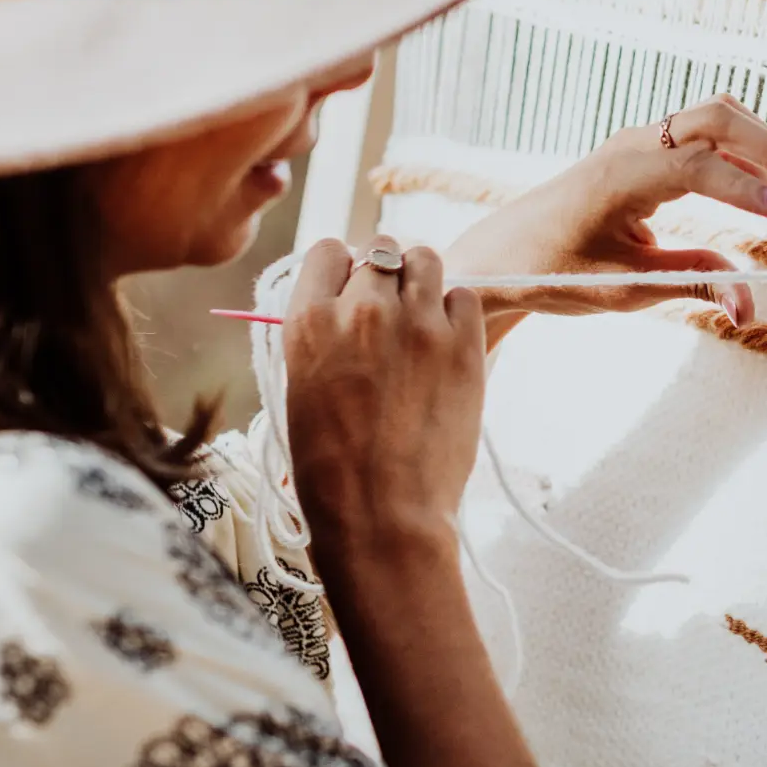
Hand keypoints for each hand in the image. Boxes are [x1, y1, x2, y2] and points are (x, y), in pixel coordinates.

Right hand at [281, 237, 485, 551]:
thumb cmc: (331, 469)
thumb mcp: (302, 389)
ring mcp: (417, 323)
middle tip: (391, 312)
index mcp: (309, 322)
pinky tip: (447, 343)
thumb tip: (346, 308)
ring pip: (426, 259)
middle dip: (385, 275)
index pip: (328, 251)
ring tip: (421, 319)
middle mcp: (363, 310)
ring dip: (423, 280)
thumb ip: (324, 337)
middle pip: (381, 251)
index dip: (342, 269)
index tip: (350, 289)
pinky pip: (465, 294)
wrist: (382, 514)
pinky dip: (457, 310)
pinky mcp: (462, 343)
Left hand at [443, 93, 766, 331]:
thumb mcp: (624, 288)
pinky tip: (763, 183)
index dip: (745, 186)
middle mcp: (633, 146)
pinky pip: (700, 132)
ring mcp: (639, 143)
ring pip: (712, 118)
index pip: (699, 164)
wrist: (504, 253)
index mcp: (623, 176)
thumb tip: (749, 306)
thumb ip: (692, 284)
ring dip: (758, 144)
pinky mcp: (644, 151)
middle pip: (715, 119)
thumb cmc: (555, 270)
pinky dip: (739, 149)